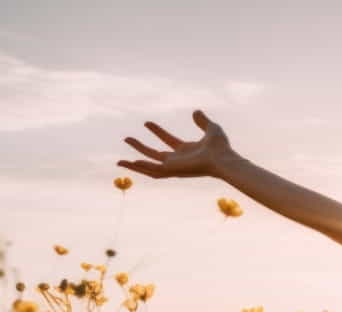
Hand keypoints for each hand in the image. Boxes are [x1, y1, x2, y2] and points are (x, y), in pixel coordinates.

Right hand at [117, 109, 233, 178]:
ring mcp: (174, 167)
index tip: (146, 123)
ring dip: (135, 163)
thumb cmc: (221, 147)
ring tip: (119, 160)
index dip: (157, 131)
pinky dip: (140, 168)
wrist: (222, 158)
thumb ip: (203, 121)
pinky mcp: (172, 171)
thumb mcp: (211, 129)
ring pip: (150, 166)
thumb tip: (196, 111)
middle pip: (155, 154)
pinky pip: (152, 171)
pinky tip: (128, 163)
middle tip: (126, 138)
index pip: (168, 140)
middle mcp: (179, 160)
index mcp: (187, 151)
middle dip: (140, 147)